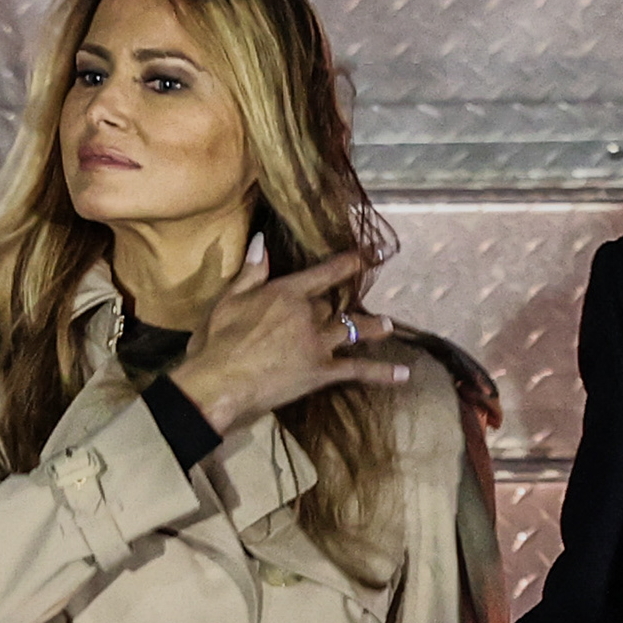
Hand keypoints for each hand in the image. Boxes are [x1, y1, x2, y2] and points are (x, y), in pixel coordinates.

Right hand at [166, 236, 410, 438]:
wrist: (220, 381)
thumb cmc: (217, 340)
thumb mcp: (229, 299)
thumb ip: (251, 271)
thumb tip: (262, 241)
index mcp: (285, 293)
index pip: (323, 273)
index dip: (346, 264)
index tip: (366, 256)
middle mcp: (307, 315)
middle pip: (331, 306)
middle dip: (337, 308)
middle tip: (349, 309)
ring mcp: (318, 343)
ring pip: (354, 330)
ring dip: (373, 328)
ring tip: (389, 326)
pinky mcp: (322, 371)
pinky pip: (359, 370)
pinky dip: (384, 373)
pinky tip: (405, 375)